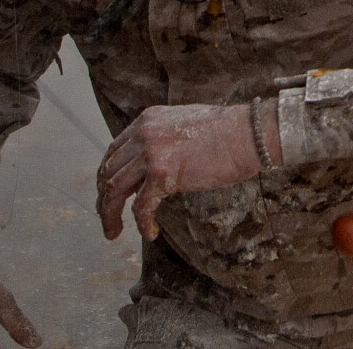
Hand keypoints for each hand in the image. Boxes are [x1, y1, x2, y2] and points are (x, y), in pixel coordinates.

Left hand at [96, 103, 271, 240]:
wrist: (249, 134)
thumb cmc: (229, 133)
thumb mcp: (186, 126)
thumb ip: (166, 140)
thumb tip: (159, 163)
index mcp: (148, 120)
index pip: (114, 150)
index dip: (107, 175)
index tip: (108, 193)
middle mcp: (143, 134)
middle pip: (109, 170)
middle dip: (103, 197)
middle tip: (107, 217)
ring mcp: (151, 153)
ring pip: (115, 190)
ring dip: (110, 214)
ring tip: (114, 231)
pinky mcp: (162, 174)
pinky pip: (141, 206)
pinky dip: (141, 223)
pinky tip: (150, 232)